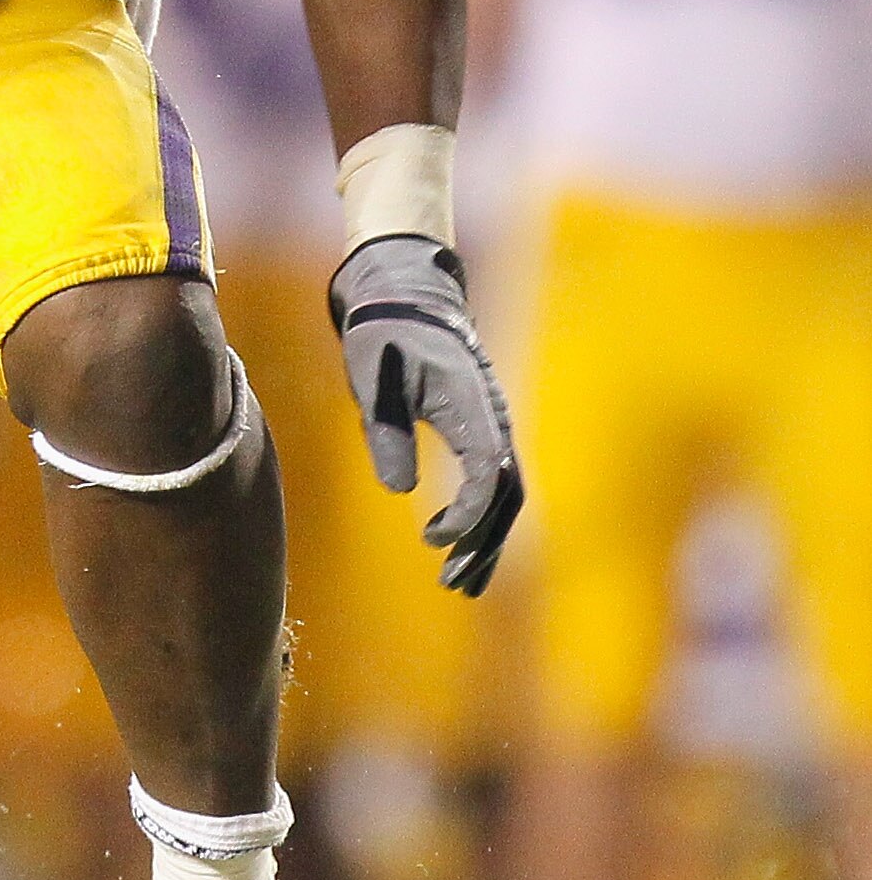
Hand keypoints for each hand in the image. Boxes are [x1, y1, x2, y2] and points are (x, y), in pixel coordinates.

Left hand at [327, 236, 523, 596]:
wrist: (404, 296)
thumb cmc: (383, 336)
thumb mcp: (372, 378)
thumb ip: (385, 430)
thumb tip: (403, 491)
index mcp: (471, 402)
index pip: (488, 471)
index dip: (467, 512)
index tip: (431, 538)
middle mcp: (494, 416)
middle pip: (508, 493)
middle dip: (483, 541)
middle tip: (450, 582)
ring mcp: (494, 423)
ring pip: (506, 493)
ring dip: (486, 539)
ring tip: (459, 583)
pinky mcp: (482, 430)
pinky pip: (494, 481)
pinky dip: (482, 518)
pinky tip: (458, 546)